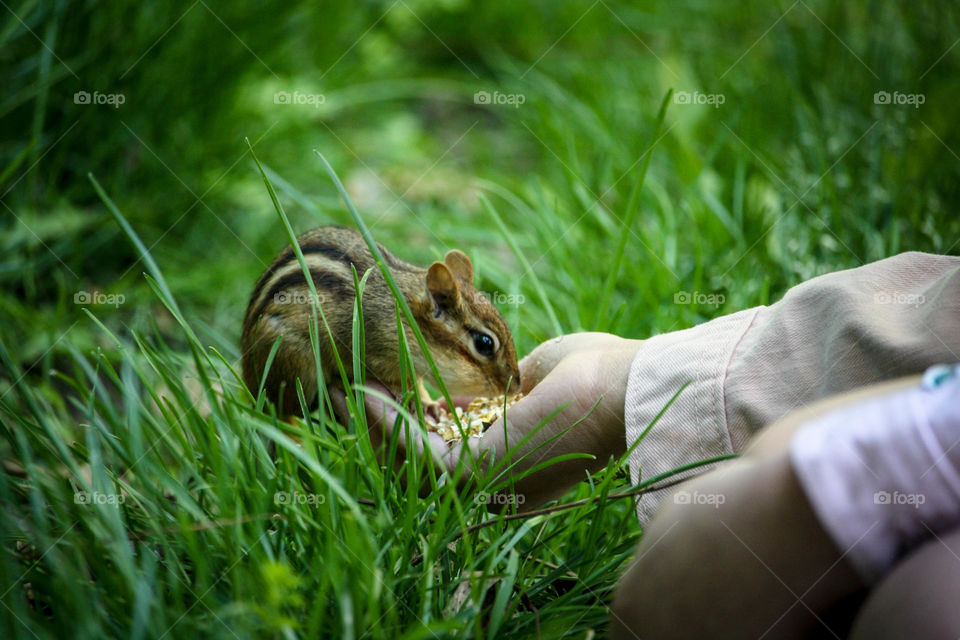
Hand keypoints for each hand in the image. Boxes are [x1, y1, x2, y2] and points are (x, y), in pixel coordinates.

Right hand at [334, 332, 643, 507]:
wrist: (630, 388)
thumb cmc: (600, 373)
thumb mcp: (542, 372)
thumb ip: (512, 381)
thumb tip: (494, 377)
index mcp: (511, 460)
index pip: (445, 450)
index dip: (408, 423)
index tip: (381, 390)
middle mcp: (494, 483)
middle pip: (416, 466)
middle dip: (377, 429)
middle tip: (343, 392)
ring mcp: (485, 484)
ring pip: (406, 465)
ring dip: (371, 426)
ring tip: (342, 389)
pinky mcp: (476, 475)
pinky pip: (413, 455)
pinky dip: (385, 424)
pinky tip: (365, 392)